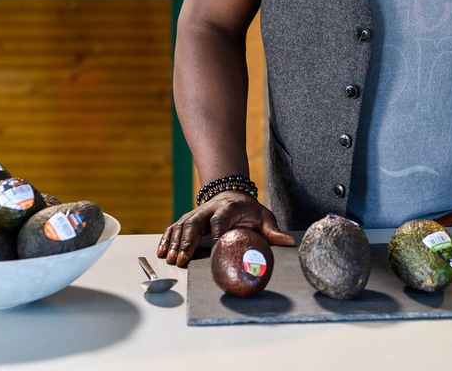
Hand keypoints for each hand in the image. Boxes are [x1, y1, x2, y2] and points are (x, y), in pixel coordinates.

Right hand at [156, 191, 294, 266]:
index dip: (217, 230)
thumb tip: (290, 243)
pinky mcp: (188, 218)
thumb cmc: (249, 211)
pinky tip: (161, 252)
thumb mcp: (264, 216)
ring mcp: (197, 213)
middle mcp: (209, 209)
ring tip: (170, 259)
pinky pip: (174, 227)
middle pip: (195, 222)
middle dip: (187, 241)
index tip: (215, 244)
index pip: (220, 218)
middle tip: (182, 259)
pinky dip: (167, 238)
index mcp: (229, 208)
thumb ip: (273, 231)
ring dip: (174, 242)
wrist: (232, 193)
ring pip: (182, 225)